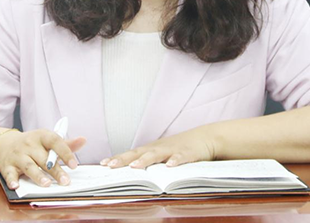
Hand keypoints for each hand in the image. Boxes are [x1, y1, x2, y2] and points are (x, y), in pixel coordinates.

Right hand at [0, 128, 86, 189]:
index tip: (74, 165)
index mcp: (41, 136)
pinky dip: (12, 180)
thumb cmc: (32, 145)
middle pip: (43, 158)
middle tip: (65, 181)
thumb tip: (83, 140)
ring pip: (29, 166)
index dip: (65, 153)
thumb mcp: (47, 141)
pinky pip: (9, 174)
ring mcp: (18, 155)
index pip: (55, 141)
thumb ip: (65, 144)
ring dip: (37, 175)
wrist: (4, 145)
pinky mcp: (7, 166)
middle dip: (55, 170)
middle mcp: (29, 144)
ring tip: (46, 184)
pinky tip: (16, 186)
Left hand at [100, 126, 216, 168]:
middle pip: (139, 153)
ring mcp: (173, 149)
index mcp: (152, 150)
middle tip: (110, 165)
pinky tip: (170, 166)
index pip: (131, 154)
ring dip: (145, 160)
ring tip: (135, 166)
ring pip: (157, 155)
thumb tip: (130, 172)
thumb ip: (149, 162)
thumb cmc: (180, 148)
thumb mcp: (162, 154)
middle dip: (124, 159)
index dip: (118, 159)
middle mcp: (159, 148)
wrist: (206, 137)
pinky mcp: (188, 153)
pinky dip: (176, 160)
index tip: (103, 164)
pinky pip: (181, 157)